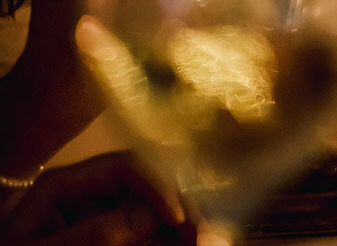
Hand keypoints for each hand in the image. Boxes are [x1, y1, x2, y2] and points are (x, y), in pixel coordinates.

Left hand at [0, 151, 194, 245]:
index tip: (177, 216)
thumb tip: (153, 215)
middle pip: (149, 185)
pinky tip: (190, 243)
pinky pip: (153, 234)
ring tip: (206, 240)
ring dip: (184, 224)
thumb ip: (96, 234)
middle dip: (179, 206)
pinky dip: (174, 239)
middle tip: (203, 232)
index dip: (158, 184)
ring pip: (157, 211)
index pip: (125, 165)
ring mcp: (105, 219)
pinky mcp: (118, 241)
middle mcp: (90, 196)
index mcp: (65, 186)